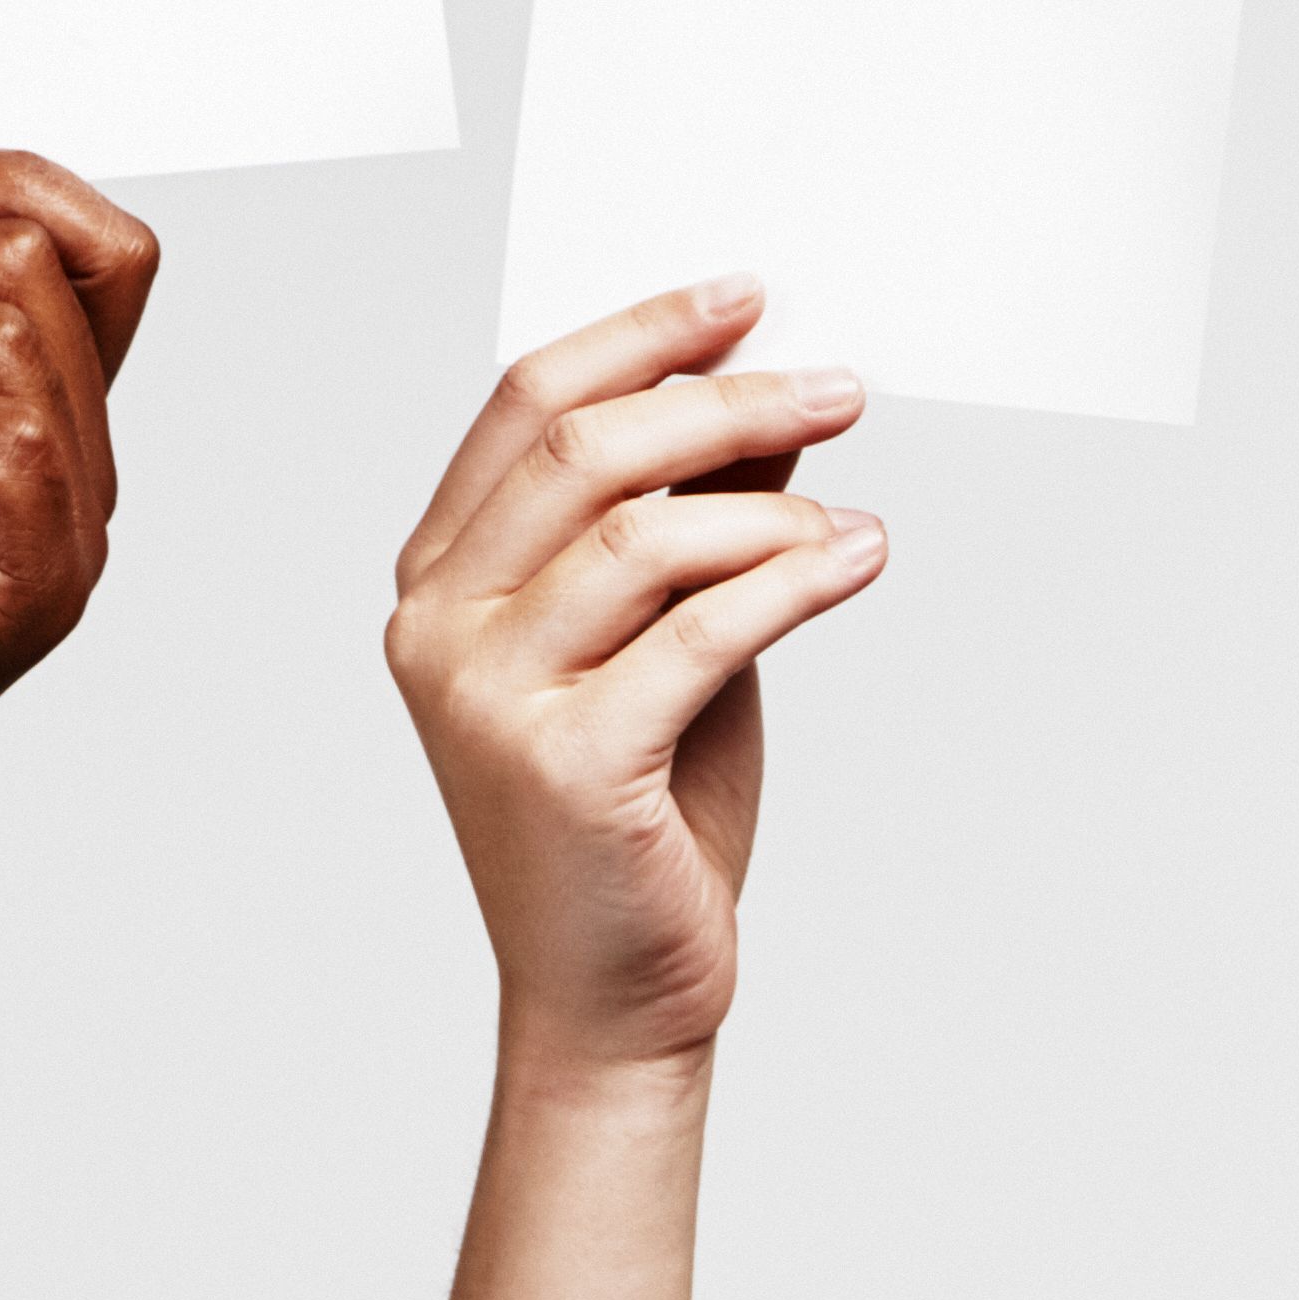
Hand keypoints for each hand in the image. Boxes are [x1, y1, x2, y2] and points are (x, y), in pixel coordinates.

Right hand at [387, 281, 887, 1079]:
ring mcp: (489, 697)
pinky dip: (794, 580)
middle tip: (839, 385)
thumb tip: (771, 398)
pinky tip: (857, 560)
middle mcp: (440, 627)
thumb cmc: (640, 812)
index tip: (748, 299)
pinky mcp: (565, 764)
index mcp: (441, 578)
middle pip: (583, 447)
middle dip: (725, 397)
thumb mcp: (668, 635)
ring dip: (773, 503)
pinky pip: (700, 630)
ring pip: (643, 532)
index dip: (642, 333)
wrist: (616, 1000)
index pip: (526, 400)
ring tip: (853, 514)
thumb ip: (696, 520)